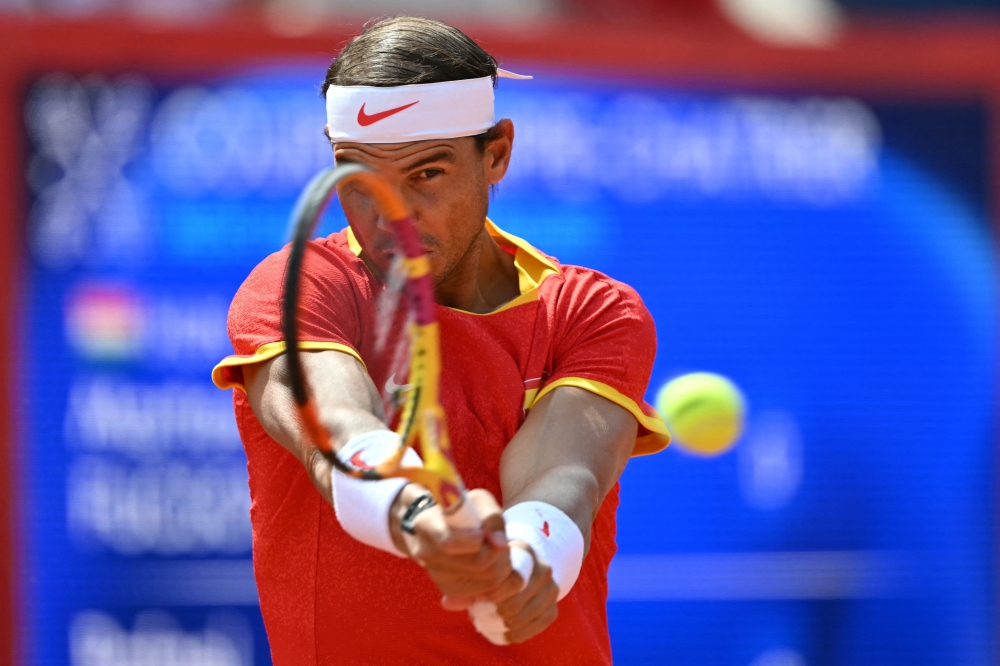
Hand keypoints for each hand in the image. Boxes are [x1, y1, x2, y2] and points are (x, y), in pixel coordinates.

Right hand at [396, 488, 512, 600]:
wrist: (443, 525)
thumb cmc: (463, 510)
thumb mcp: (478, 501)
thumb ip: (491, 517)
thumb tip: (500, 544)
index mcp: (426, 524)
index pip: (449, 542)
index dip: (475, 541)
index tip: (485, 534)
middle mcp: (426, 552)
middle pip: (479, 564)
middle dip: (500, 553)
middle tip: (502, 542)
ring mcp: (437, 575)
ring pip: (488, 581)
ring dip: (503, 566)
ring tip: (498, 552)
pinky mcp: (450, 590)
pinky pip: (488, 593)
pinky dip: (499, 580)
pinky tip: (492, 565)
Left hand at [471, 544, 559, 643]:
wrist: (524, 566)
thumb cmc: (496, 565)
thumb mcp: (481, 565)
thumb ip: (464, 583)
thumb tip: (447, 603)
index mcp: (525, 551)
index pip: (510, 580)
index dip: (491, 595)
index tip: (477, 599)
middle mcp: (543, 568)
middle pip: (514, 605)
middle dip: (492, 614)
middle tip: (478, 615)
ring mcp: (551, 589)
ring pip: (521, 618)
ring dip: (500, 626)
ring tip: (485, 623)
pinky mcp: (553, 608)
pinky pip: (533, 628)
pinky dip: (513, 634)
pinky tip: (498, 633)